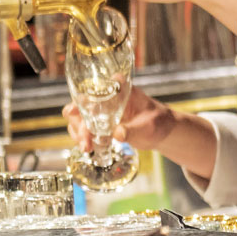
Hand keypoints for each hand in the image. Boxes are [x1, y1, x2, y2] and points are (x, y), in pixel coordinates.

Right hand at [64, 81, 217, 182]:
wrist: (160, 132)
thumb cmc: (158, 123)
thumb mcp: (149, 126)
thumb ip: (133, 130)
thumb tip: (117, 134)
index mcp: (119, 89)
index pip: (96, 87)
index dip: (83, 98)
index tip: (76, 110)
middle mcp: (106, 96)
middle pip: (81, 104)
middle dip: (79, 122)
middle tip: (85, 138)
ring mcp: (100, 110)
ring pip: (78, 117)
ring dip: (78, 132)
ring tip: (87, 147)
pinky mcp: (98, 123)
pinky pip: (82, 128)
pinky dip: (82, 138)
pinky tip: (88, 148)